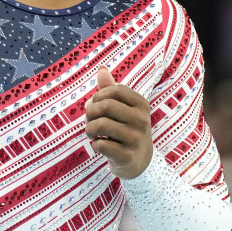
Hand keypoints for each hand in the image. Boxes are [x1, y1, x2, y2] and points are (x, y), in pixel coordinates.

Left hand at [85, 65, 152, 179]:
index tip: (94, 105)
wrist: (139, 162)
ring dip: (89, 129)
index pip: (114, 90)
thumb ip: (111, 90)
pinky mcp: (127, 156)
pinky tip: (99, 145)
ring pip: (101, 125)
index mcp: (141, 104)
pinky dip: (95, 144)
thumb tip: (101, 68)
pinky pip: (101, 144)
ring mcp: (136, 138)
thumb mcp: (123, 109)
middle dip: (90, 113)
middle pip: (105, 106)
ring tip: (91, 133)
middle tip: (89, 121)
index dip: (98, 96)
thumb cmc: (126, 130)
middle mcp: (142, 120)